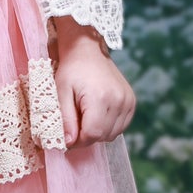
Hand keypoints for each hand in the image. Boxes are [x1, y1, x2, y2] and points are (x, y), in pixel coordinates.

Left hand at [53, 21, 135, 145]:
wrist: (88, 50)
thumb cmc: (72, 69)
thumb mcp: (61, 92)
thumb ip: (66, 119)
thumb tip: (69, 143)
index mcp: (100, 98)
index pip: (92, 134)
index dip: (78, 141)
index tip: (68, 137)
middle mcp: (118, 100)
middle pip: (103, 136)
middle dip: (87, 137)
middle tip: (74, 126)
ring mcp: (128, 101)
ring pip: (113, 134)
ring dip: (98, 132)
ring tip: (85, 117)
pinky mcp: (131, 101)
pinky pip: (121, 126)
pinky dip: (109, 126)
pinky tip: (97, 115)